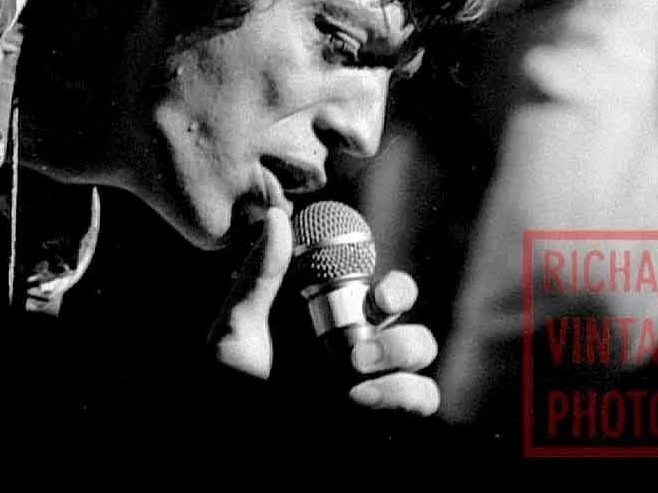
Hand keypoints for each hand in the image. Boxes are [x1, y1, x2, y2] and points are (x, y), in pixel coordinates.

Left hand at [208, 207, 439, 415]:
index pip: (367, 271)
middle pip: (405, 299)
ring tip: (357, 367)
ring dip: (402, 346)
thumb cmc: (233, 383)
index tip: (366, 277)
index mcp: (327, 307)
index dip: (373, 262)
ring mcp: (375, 374)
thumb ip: (259, 274)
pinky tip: (362, 398)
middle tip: (376, 307)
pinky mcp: (385, 413)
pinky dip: (403, 391)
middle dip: (400, 293)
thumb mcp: (237, 327)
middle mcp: (356, 335)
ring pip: (422, 344)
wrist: (240, 440)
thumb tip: (278, 217)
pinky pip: (424, 394)